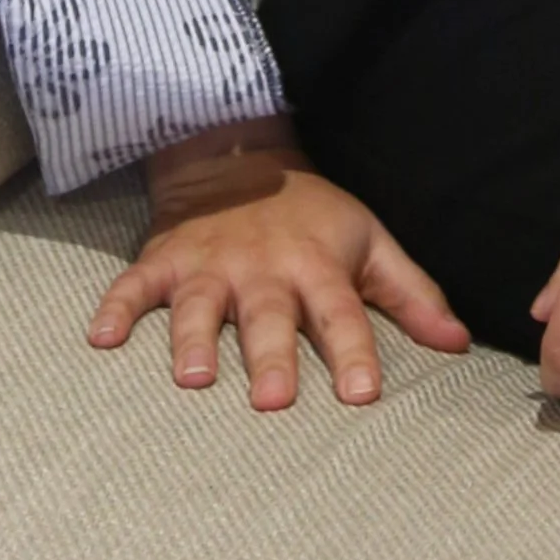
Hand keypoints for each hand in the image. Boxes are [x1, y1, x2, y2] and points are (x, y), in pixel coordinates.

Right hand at [90, 131, 470, 411]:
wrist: (239, 157)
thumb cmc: (312, 214)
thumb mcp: (369, 241)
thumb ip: (411, 294)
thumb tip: (459, 344)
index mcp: (316, 267)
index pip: (343, 314)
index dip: (355, 353)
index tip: (363, 396)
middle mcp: (263, 269)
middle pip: (269, 319)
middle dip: (270, 358)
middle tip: (272, 403)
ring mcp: (209, 264)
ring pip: (201, 306)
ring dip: (195, 340)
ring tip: (192, 379)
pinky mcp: (164, 260)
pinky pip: (134, 286)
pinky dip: (116, 309)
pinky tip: (100, 340)